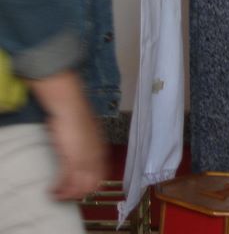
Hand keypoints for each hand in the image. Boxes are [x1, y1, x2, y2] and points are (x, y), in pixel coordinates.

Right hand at [28, 70, 108, 199]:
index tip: (82, 190)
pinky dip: (58, 188)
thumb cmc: (78, 117)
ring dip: (67, 194)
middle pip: (91, 184)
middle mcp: (96, 157)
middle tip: (67, 196)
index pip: (101, 175)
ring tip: (57, 196)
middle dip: (79, 193)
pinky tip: (51, 191)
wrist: (71, 107)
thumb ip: (88, 146)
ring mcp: (84, 159)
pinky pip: (66, 180)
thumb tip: (83, 153)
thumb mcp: (87, 135)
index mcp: (102, 151)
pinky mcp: (71, 159)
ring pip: (78, 185)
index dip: (91, 185)